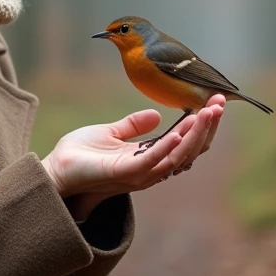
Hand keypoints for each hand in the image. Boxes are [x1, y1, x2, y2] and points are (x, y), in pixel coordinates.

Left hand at [40, 101, 222, 201]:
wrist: (55, 170)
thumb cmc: (80, 154)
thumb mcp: (110, 133)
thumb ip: (133, 126)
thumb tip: (156, 114)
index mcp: (149, 156)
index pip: (186, 141)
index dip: (202, 123)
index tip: (214, 102)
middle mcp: (150, 168)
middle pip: (190, 149)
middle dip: (208, 125)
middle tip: (220, 102)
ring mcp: (140, 173)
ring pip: (179, 154)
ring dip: (196, 132)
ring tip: (209, 110)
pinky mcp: (125, 173)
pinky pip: (154, 160)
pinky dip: (169, 145)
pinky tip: (182, 129)